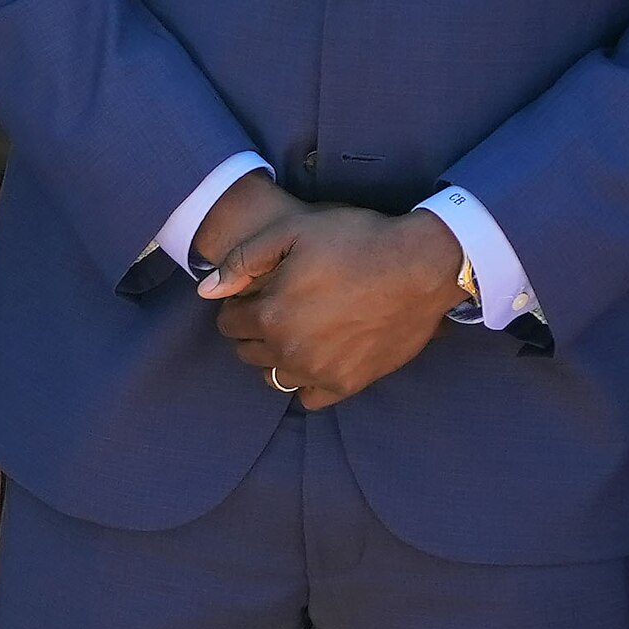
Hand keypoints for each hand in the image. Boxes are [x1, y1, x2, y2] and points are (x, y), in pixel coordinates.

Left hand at [203, 198, 463, 411]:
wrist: (421, 267)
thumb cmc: (357, 241)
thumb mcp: (294, 231)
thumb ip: (244, 260)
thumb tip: (207, 290)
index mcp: (269, 314)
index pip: (229, 322)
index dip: (241, 303)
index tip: (260, 291)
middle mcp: (288, 350)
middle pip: (247, 351)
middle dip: (255, 330)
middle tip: (281, 307)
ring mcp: (318, 372)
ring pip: (273, 376)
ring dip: (276, 356)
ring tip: (299, 330)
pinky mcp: (347, 384)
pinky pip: (308, 397)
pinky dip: (305, 381)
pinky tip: (318, 357)